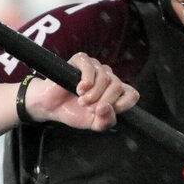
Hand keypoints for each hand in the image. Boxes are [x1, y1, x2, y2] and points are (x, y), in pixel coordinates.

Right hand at [23, 53, 138, 131]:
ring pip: (105, 78)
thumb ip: (106, 121)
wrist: (52, 107)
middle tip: (88, 108)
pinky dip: (86, 81)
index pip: (132, 94)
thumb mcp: (94, 123)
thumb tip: (106, 107)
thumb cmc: (74, 112)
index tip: (105, 112)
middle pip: (118, 86)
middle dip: (103, 101)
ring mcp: (96, 66)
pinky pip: (91, 67)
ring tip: (81, 101)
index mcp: (115, 92)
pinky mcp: (81, 60)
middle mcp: (108, 77)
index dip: (122, 104)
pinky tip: (79, 89)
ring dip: (92, 95)